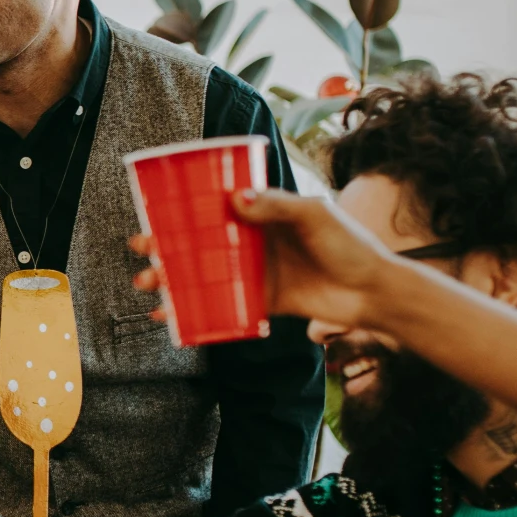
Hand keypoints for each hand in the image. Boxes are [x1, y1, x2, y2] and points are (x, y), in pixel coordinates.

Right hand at [130, 190, 395, 332]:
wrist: (375, 291)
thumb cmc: (350, 245)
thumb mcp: (313, 216)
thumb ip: (276, 206)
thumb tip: (235, 199)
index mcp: (262, 213)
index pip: (215, 207)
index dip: (183, 209)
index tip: (154, 212)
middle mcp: (253, 241)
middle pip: (200, 241)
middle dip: (166, 246)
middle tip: (141, 250)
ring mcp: (255, 272)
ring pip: (204, 274)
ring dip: (173, 279)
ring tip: (147, 284)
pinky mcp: (262, 302)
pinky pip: (221, 306)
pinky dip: (195, 312)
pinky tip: (172, 317)